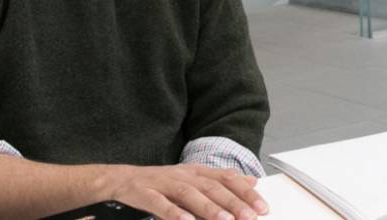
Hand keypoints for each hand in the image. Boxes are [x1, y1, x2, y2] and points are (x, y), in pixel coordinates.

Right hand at [105, 164, 269, 219]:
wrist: (123, 179)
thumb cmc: (163, 182)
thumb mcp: (195, 177)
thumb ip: (223, 179)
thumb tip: (253, 181)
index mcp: (198, 171)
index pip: (227, 179)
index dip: (246, 192)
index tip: (262, 207)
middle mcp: (184, 175)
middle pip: (212, 187)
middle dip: (233, 203)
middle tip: (250, 216)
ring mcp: (165, 184)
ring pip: (190, 195)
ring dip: (208, 208)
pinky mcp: (146, 194)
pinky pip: (161, 204)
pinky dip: (174, 213)